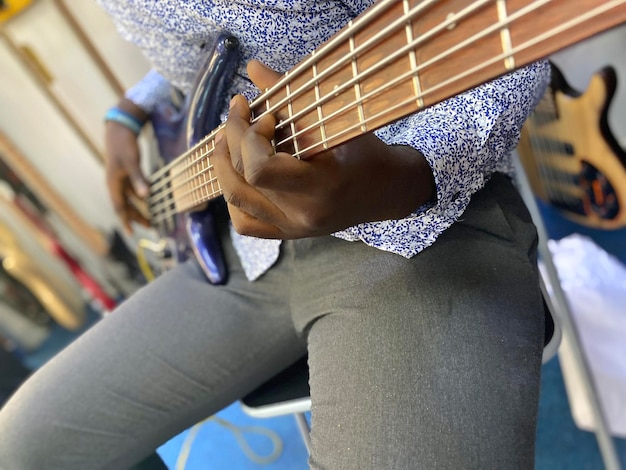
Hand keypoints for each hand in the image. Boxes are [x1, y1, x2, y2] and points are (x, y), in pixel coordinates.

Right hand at [104, 99, 149, 232]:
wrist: (119, 128)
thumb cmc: (124, 145)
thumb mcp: (131, 162)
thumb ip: (138, 179)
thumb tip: (145, 196)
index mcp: (113, 183)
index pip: (119, 207)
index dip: (125, 220)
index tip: (131, 233)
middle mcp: (115, 183)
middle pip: (126, 205)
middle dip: (136, 216)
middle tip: (149, 226)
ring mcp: (120, 178)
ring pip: (130, 198)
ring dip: (140, 207)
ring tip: (151, 216)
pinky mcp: (126, 172)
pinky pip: (134, 189)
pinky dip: (141, 196)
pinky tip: (150, 199)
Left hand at [212, 61, 435, 238]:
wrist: (387, 190)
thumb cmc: (367, 152)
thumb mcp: (337, 119)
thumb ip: (292, 94)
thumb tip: (252, 66)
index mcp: (320, 187)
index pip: (260, 170)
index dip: (249, 137)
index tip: (264, 115)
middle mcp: (302, 214)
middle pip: (243, 181)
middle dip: (233, 140)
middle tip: (241, 114)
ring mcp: (293, 228)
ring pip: (236, 203)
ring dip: (223, 166)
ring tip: (225, 140)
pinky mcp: (289, 233)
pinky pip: (245, 224)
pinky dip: (233, 198)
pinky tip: (236, 174)